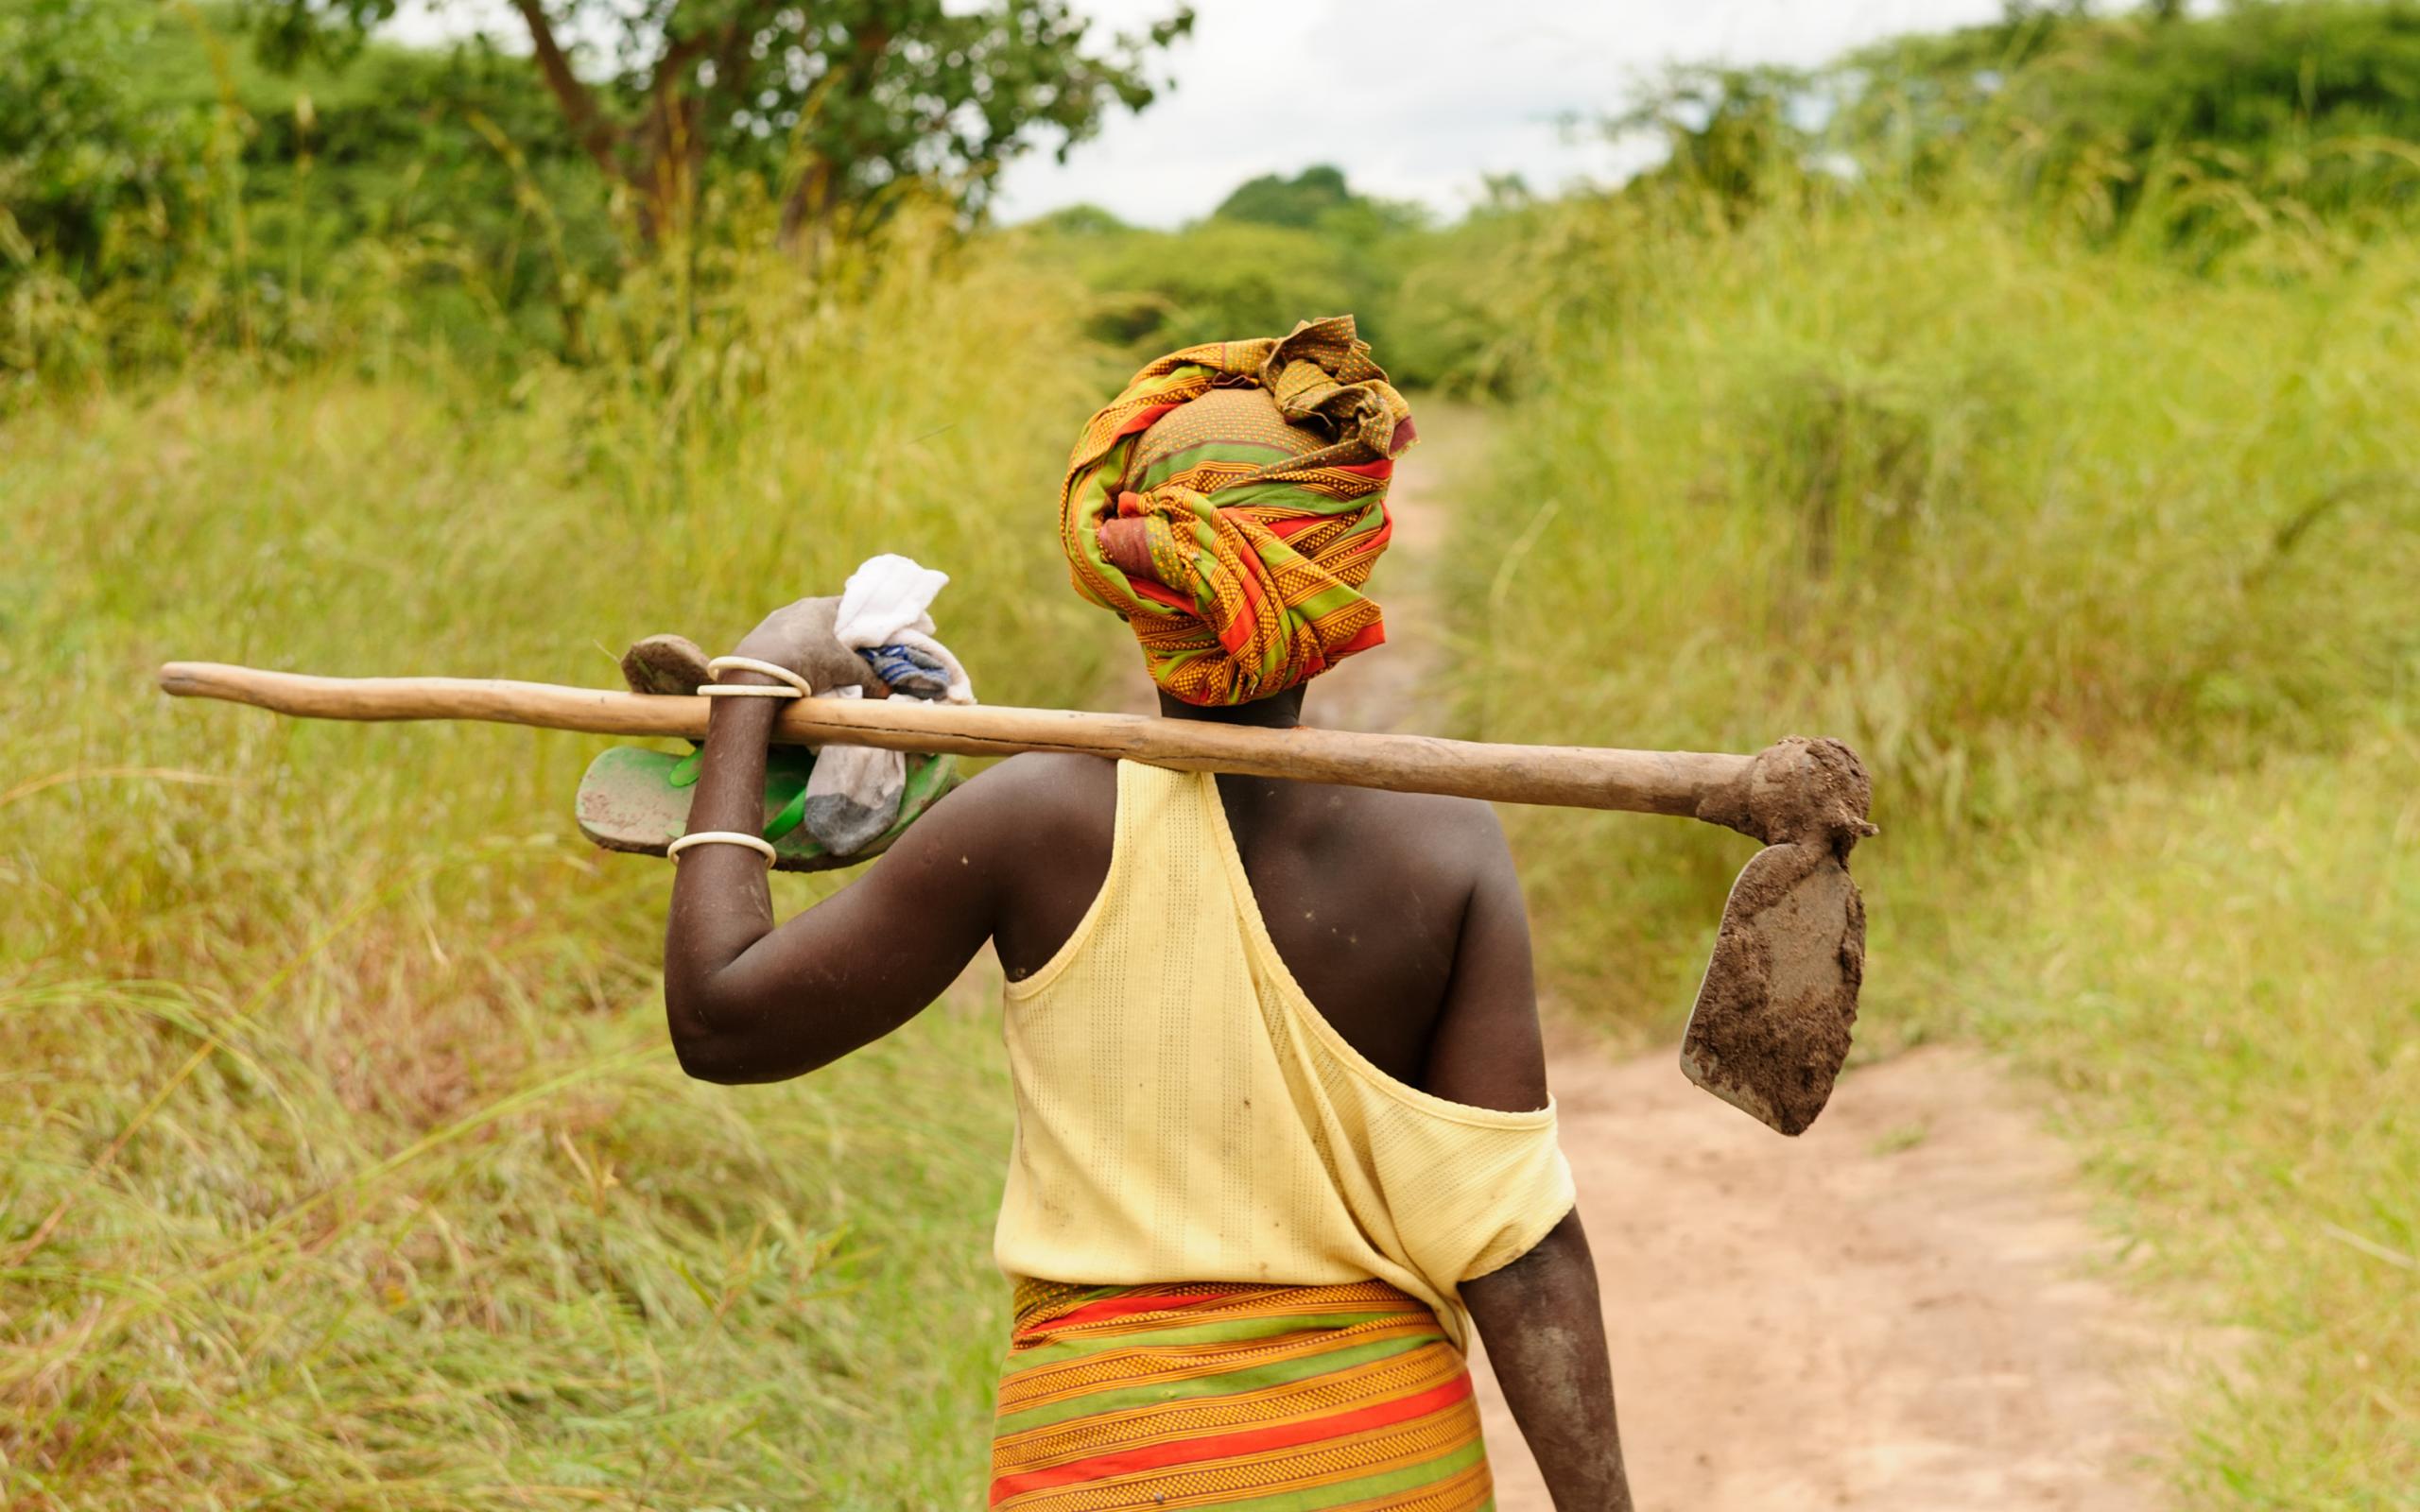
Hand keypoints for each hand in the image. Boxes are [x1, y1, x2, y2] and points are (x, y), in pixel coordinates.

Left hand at [731, 595, 887, 696]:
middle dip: (838, 639)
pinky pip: (783, 647)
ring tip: (823, 672)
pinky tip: (796, 676)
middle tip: (851, 658)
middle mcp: (794, 609)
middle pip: (824, 622)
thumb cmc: (807, 662)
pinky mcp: (756, 642)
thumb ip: (867, 676)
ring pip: (802, 635)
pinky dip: (793, 658)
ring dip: (813, 650)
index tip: (870, 637)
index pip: (847, 606)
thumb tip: (885, 690)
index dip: (861, 621)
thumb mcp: (845, 670)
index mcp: (818, 607)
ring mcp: (772, 624)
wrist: (756, 676)